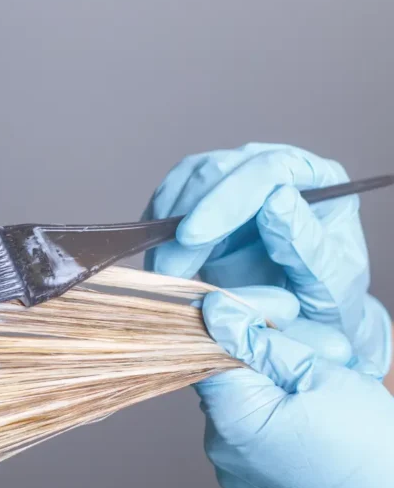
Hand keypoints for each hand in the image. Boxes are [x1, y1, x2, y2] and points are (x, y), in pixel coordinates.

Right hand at [143, 143, 390, 377]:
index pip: (268, 169)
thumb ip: (307, 246)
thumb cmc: (326, 301)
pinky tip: (161, 262)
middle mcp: (276, 169)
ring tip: (165, 272)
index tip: (191, 238)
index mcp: (319, 178)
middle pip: (220, 169)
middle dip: (187, 217)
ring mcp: (238, 180)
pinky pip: (171, 199)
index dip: (224, 200)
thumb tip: (277, 200)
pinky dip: (158, 230)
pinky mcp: (206, 200)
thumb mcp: (330, 283)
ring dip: (167, 224)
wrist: (304, 318)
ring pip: (188, 179)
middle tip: (170, 269)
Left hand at [197, 287, 393, 487]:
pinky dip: (282, 428)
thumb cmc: (371, 452)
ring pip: (247, 413)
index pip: (210, 350)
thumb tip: (218, 314)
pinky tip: (322, 430)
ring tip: (331, 399)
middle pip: (231, 382)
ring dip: (280, 395)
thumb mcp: (324, 377)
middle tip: (327, 357)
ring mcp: (236, 477)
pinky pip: (257, 446)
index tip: (281, 315)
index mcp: (231, 417)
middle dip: (272, 361)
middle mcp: (221, 450)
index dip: (246, 325)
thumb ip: (265, 343)